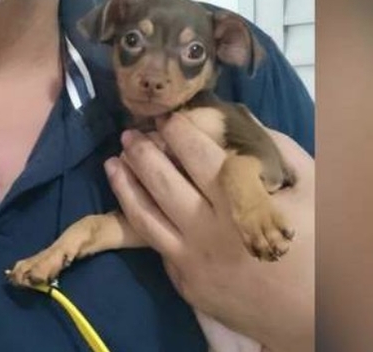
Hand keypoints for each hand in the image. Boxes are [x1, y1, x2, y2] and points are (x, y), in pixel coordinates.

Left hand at [104, 113, 313, 351]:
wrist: (316, 316)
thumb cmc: (320, 247)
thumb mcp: (312, 189)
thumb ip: (277, 149)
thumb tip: (240, 120)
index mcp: (240, 204)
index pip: (197, 157)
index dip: (177, 132)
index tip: (166, 117)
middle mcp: (208, 231)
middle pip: (162, 182)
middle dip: (141, 152)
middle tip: (129, 133)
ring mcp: (191, 260)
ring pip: (145, 214)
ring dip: (125, 184)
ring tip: (113, 161)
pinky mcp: (185, 282)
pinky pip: (154, 243)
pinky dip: (137, 217)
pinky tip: (130, 199)